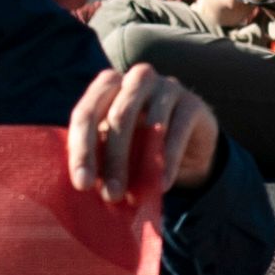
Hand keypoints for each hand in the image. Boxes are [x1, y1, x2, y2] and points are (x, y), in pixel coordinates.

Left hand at [65, 63, 218, 202]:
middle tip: (111, 195)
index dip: (82, 151)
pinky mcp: (192, 103)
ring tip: (137, 196)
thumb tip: (84, 183)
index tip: (83, 184)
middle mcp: (136, 79)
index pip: (86, 114)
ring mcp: (167, 86)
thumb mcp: (115, 147)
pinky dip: (169, 161)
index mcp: (108, 84)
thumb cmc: (140, 143)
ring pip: (150, 124)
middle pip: (118, 116)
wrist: (189, 142)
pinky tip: (163, 185)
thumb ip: (98, 155)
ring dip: (142, 164)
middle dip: (113, 159)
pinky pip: (178, 132)